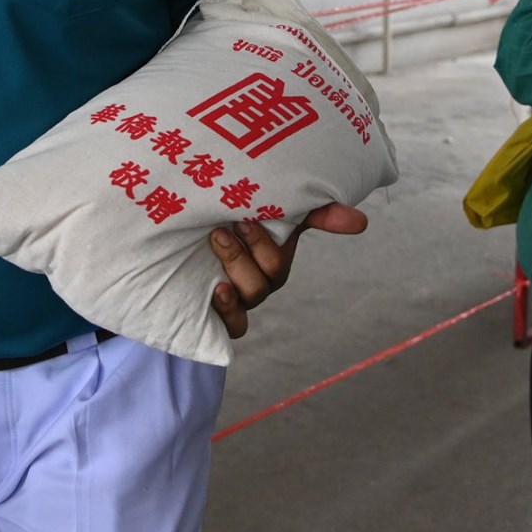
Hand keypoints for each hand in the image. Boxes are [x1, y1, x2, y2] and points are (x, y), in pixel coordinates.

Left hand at [208, 201, 367, 339]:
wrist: (169, 242)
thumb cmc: (211, 225)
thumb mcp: (246, 207)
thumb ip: (292, 206)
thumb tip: (362, 221)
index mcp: (276, 245)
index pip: (312, 229)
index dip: (333, 220)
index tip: (346, 217)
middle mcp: (263, 274)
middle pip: (274, 270)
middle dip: (255, 245)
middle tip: (234, 222)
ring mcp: (242, 296)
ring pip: (254, 292)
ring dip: (237, 264)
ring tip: (217, 238)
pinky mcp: (218, 315)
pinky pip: (236, 325)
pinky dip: (230, 309)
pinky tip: (218, 289)